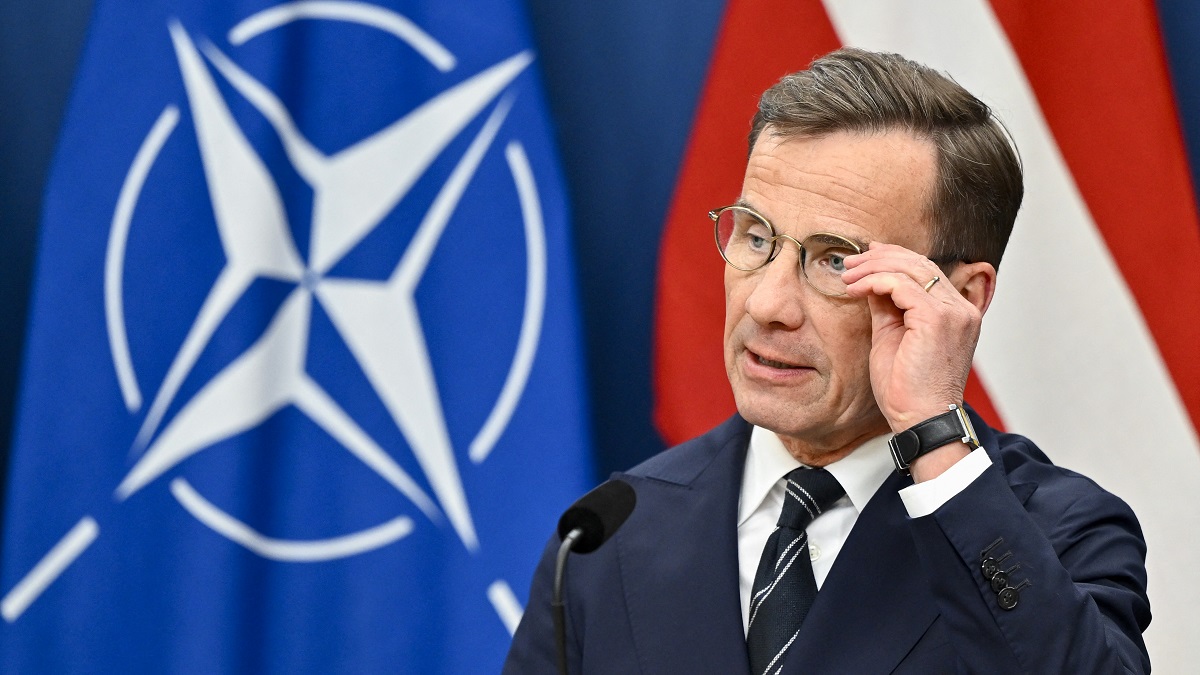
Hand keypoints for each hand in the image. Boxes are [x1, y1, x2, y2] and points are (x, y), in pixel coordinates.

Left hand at [840, 242, 984, 432]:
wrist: (920, 419)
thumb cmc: (907, 388)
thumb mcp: (893, 337)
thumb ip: (887, 308)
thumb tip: (872, 282)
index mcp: (957, 313)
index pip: (927, 271)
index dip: (895, 258)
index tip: (866, 257)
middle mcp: (961, 309)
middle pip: (920, 264)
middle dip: (880, 258)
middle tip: (850, 263)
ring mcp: (953, 313)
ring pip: (910, 270)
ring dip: (873, 268)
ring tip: (848, 276)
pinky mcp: (936, 319)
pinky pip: (901, 285)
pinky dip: (874, 282)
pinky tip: (855, 290)